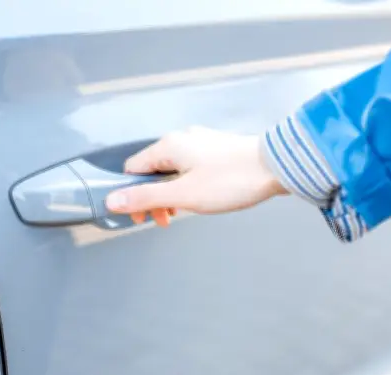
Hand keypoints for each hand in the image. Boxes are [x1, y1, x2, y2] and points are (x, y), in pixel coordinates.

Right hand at [105, 127, 288, 226]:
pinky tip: (201, 198)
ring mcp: (201, 142)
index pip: (133, 169)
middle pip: (153, 170)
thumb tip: (112, 201)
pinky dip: (188, 185)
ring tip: (183, 212)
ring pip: (173, 170)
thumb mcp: (183, 195)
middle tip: (165, 219)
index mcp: (168, 146)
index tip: (142, 216)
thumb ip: (146, 198)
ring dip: (172, 194)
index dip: (132, 195)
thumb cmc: (233, 179)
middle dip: (154, 197)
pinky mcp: (217, 149)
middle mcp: (182, 139)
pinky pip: (191, 167)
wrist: (277, 167)